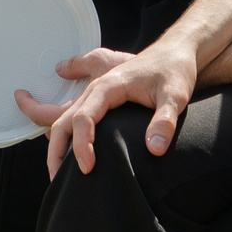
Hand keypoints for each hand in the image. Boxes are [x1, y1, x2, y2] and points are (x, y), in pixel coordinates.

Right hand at [16, 41, 195, 176]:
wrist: (176, 52)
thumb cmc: (174, 70)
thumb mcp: (176, 95)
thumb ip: (165, 120)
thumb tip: (154, 149)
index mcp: (108, 86)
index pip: (83, 117)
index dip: (82, 144)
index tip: (88, 167)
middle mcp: (96, 90)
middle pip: (62, 119)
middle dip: (55, 150)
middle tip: (57, 179)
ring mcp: (96, 95)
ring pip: (62, 119)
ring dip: (56, 144)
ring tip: (58, 173)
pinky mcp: (101, 100)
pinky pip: (73, 118)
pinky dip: (65, 136)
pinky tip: (71, 157)